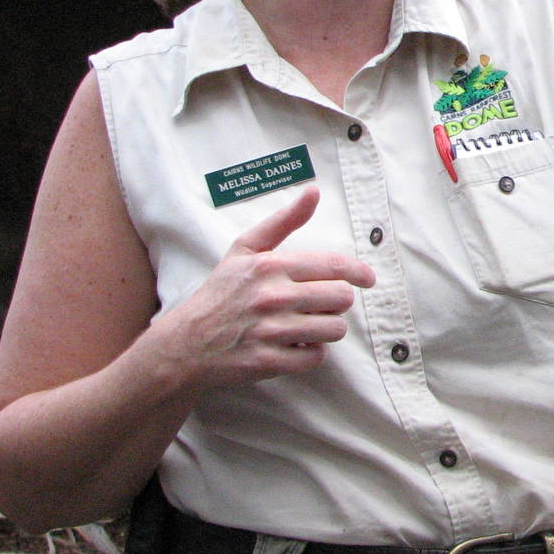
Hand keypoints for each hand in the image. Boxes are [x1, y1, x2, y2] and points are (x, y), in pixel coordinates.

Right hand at [149, 186, 374, 390]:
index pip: (335, 267)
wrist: (185, 343)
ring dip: (327, 329)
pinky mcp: (267, 362)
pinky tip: (295, 346)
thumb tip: (314, 191)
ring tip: (308, 326)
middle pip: (341, 299)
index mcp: (271, 266)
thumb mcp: (245, 250)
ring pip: (334, 330)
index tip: (368, 279)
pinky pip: (315, 358)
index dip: (360, 273)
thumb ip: (284, 221)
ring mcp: (270, 331)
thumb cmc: (220, 293)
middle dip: (337, 303)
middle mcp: (273, 297)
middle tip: (321, 305)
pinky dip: (310, 354)